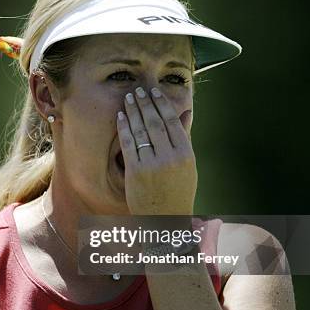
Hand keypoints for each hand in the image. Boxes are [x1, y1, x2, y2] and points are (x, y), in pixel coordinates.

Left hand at [116, 86, 196, 214]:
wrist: (166, 219)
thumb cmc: (178, 191)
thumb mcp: (188, 165)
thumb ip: (184, 138)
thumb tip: (186, 112)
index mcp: (186, 155)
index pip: (172, 122)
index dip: (162, 104)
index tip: (154, 92)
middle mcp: (170, 158)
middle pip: (155, 122)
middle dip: (146, 103)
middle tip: (138, 90)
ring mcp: (152, 165)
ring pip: (141, 131)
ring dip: (133, 111)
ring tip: (129, 98)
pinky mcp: (136, 172)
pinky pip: (128, 144)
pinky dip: (124, 128)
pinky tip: (121, 116)